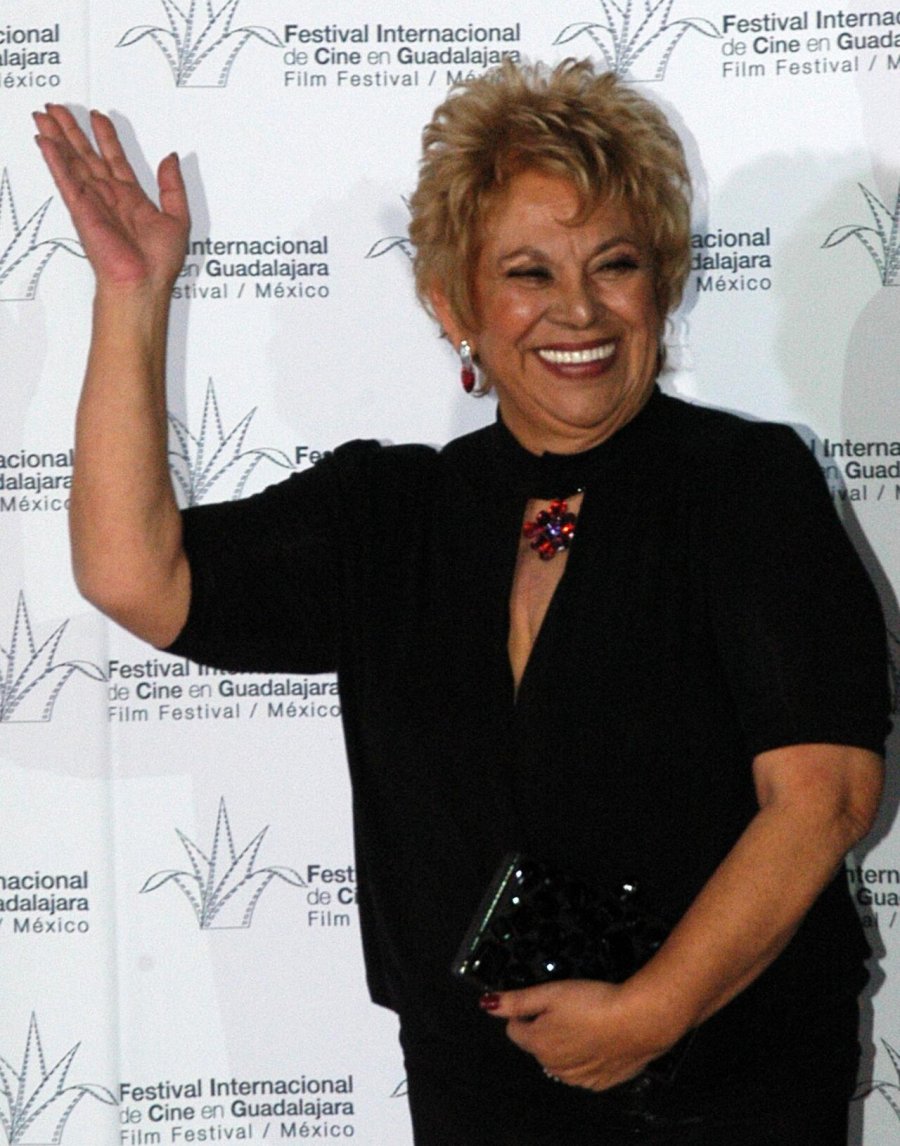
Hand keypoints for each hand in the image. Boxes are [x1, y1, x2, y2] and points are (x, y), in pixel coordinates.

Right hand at [33, 105, 188, 289]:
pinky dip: (55, 159)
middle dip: (73, 130)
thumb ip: (173, 185)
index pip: (115, 159)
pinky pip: (65, 178)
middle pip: (87, 155)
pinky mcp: (81, 209)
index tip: (97, 117)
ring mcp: (93, 202)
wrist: (144, 282)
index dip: (106, 137)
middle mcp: (110, 198)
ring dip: (58, 137)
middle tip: (59, 108)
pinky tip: (45, 141)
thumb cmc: (159, 262)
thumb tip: (170, 157)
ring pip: (72, 161)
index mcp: (132, 199)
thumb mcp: (178, 217)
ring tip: (46, 115)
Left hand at [481, 979, 678, 1090]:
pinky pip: (584, 1070)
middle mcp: (554, 1067)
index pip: (514, 1029)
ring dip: (566, 1043)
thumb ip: (516, 1000)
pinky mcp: (601, 1082)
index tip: (542, 1001)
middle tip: (568, 1007)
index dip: (526, 1012)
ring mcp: (578, 1078)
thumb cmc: (597, 1004)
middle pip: (538, 1044)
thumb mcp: (551, 992)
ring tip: (586, 1021)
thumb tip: (488, 1004)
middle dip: (546, 1027)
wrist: (641, 1021)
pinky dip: (587, 1056)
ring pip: (560, 1059)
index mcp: (538, 1044)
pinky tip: (599, 1038)